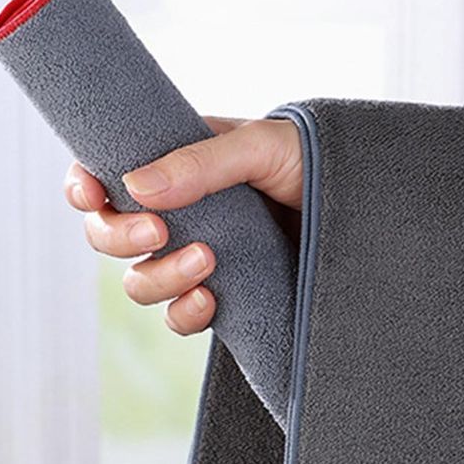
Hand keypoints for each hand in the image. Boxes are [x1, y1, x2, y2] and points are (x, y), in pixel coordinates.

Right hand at [64, 115, 302, 333]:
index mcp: (179, 162)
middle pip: (110, 235)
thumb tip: (137, 187)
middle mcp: (183, 210)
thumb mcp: (264, 146)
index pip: (108, 172)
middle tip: (158, 232)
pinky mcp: (229, 296)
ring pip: (140, 281)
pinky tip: (212, 301)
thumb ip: (202, 162)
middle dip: (118, 238)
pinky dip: (185, 314)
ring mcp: (203, 256)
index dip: (85, 187)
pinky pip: (181, 317)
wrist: (378, 214)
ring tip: (208, 263)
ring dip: (159, 278)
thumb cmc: (321, 160)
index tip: (91, 194)